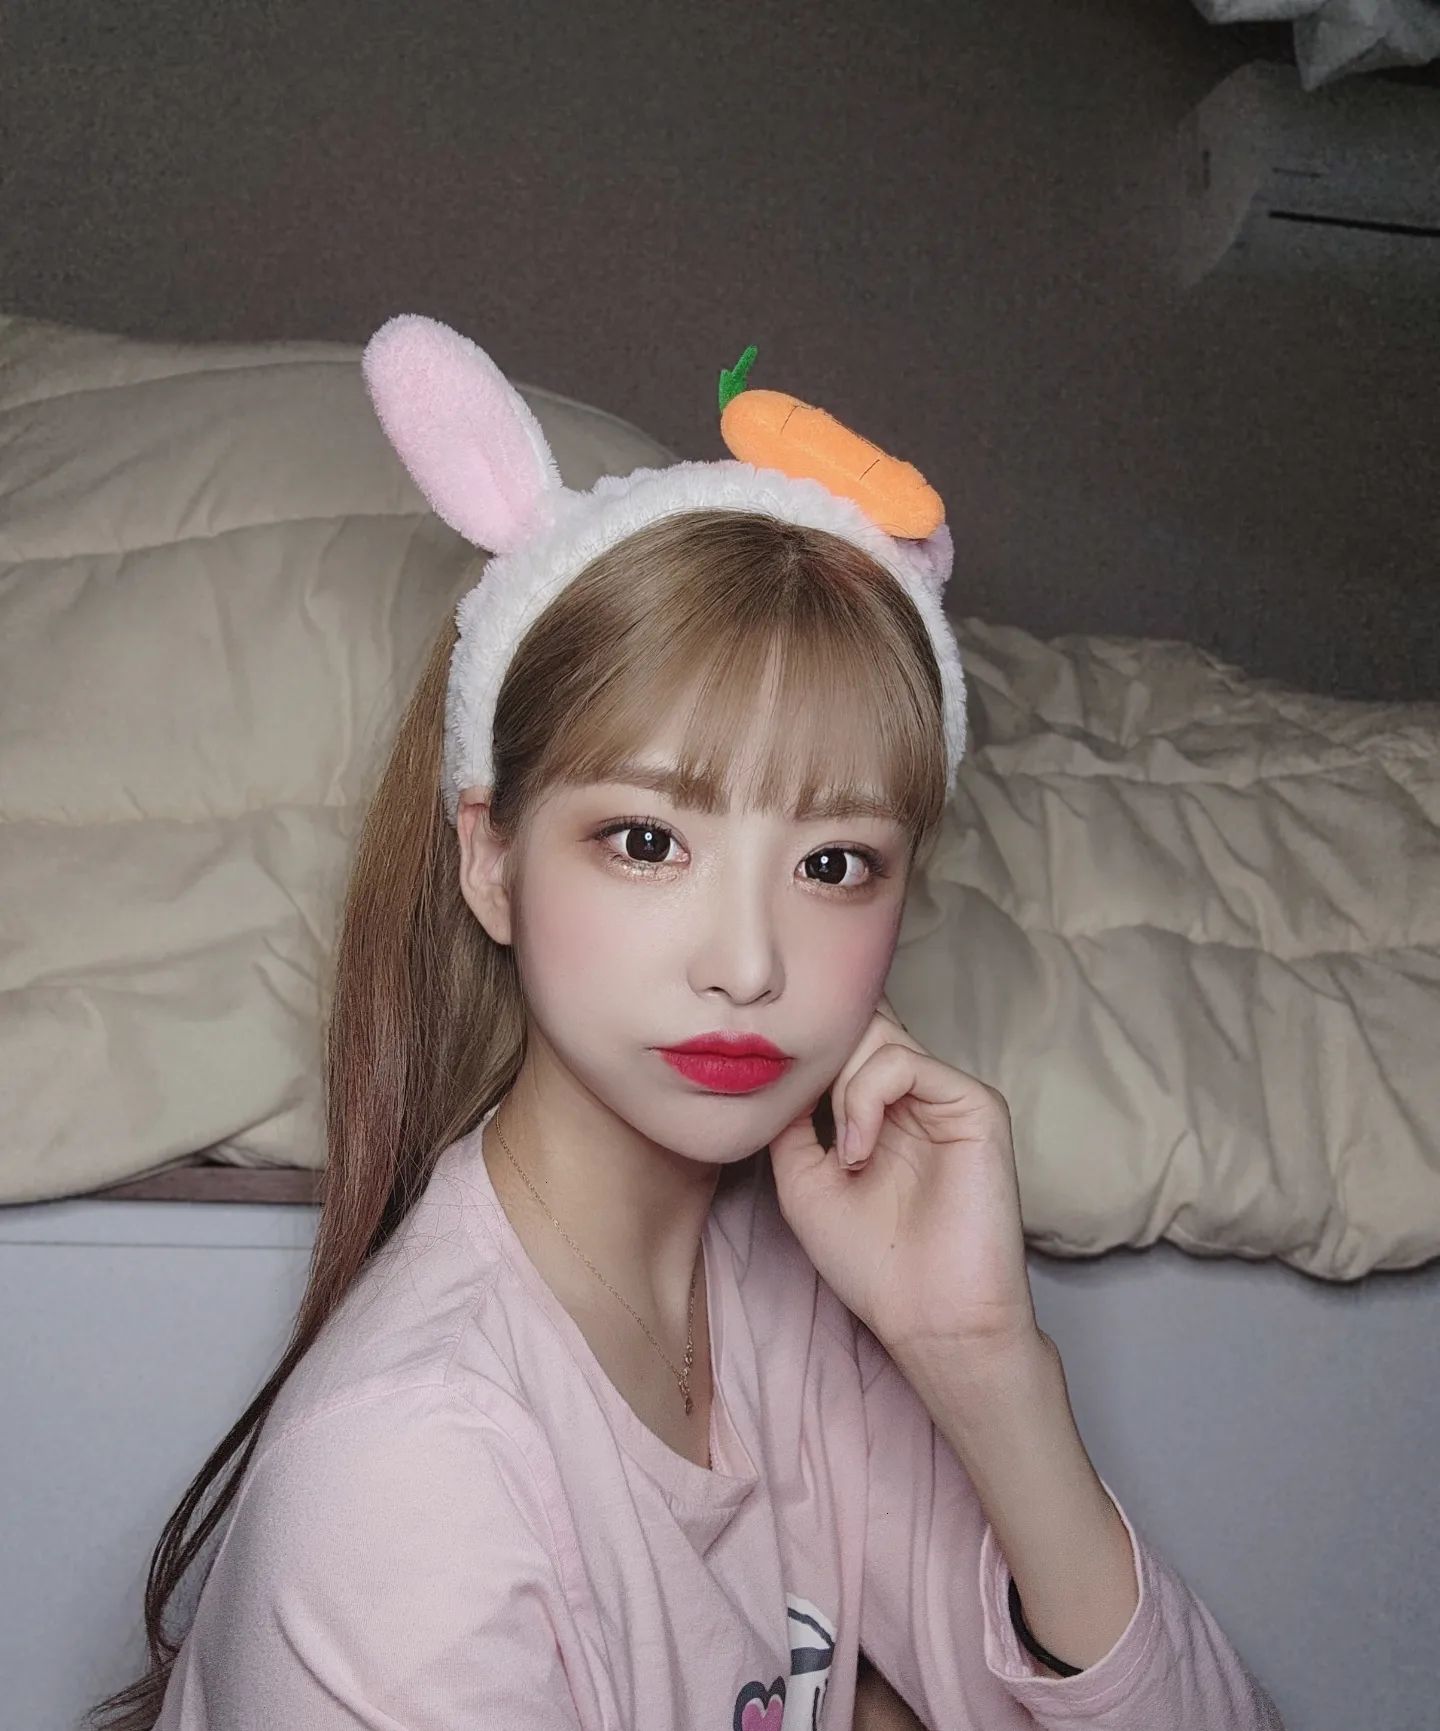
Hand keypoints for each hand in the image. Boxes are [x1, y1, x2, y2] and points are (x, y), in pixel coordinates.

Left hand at [767, 995, 1041, 1361]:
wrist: (932, 1319)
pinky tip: (859, 1152)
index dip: (806, 1055)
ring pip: (876, 1036)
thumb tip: (778, 1068)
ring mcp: (946, 1096)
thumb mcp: (802, 1181)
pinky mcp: (976, 1104)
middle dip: (821, 1065)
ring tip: (843, 1155)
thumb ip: (790, 1120)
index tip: (775, 1098)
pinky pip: (906, 1062)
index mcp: (880, 1108)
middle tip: (809, 1123)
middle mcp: (915, 1094)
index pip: (843, 1041)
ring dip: (839, 1089)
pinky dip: (865, 1098)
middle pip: (858, 1026)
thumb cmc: (873, 1264)